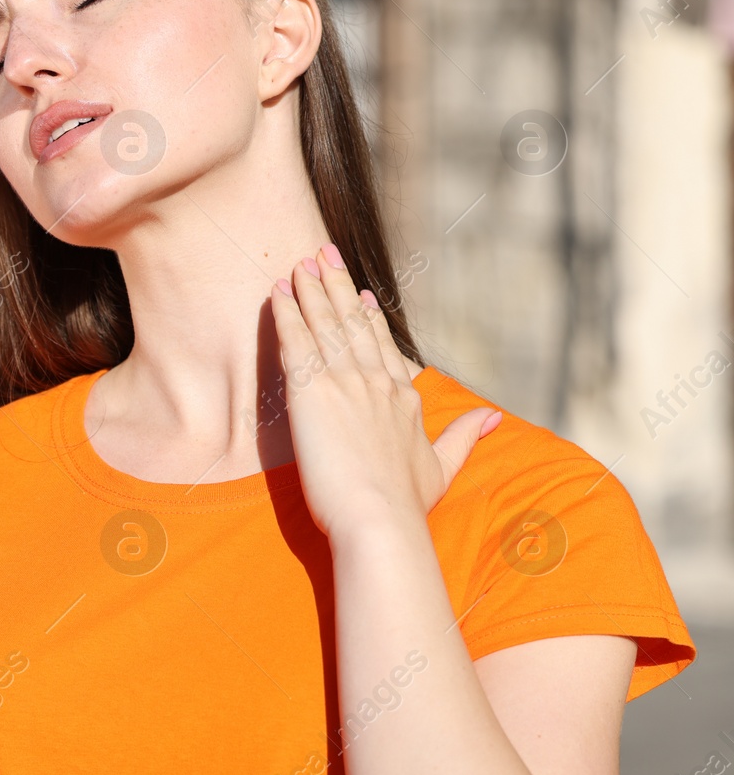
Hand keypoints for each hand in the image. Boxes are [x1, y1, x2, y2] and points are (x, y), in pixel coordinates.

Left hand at [268, 243, 500, 542]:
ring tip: (300, 264)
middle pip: (352, 324)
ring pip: (325, 324)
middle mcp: (377, 381)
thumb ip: (466, 435)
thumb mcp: (443, 467)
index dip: (368, 318)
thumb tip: (496, 416)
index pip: (382, 346)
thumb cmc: (406, 505)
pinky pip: (296, 341)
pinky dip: (286, 313)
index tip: (362, 295)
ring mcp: (346, 382)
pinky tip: (277, 292)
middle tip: (324, 255)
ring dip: (311, 290)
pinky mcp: (312, 391)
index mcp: (404, 398)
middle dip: (338, 287)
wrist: (380, 519)